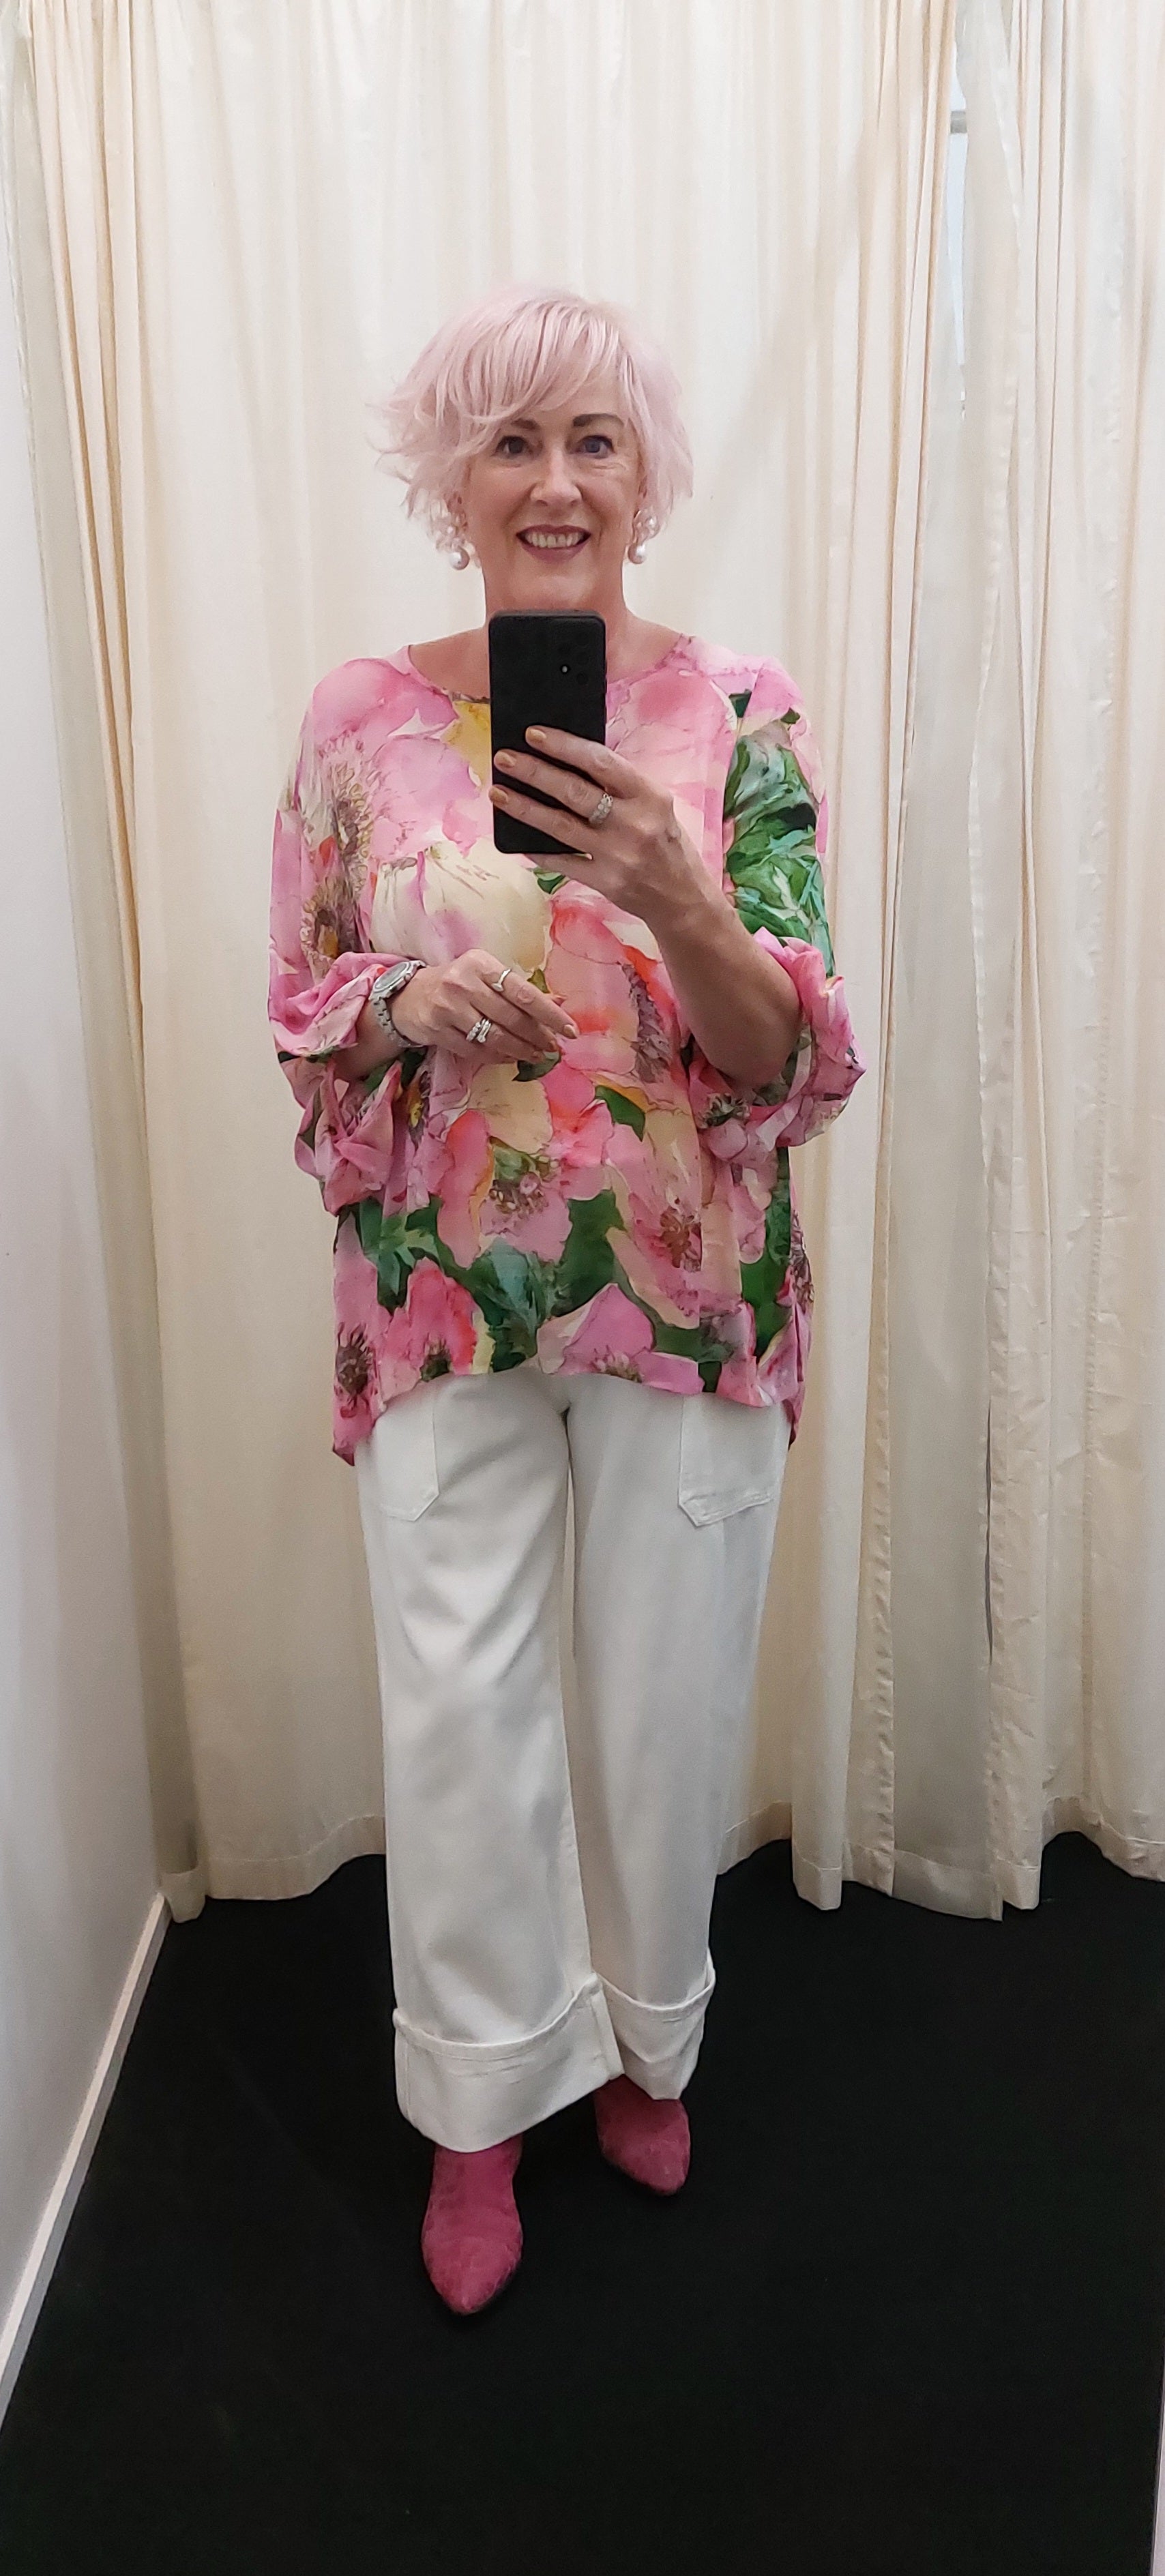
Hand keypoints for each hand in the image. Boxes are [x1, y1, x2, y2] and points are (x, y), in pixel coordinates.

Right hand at [389, 948, 577, 1064]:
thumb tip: (558, 1002)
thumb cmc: (458, 983)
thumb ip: (518, 989)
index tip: (569, 1030)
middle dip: (537, 1036)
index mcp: (481, 964)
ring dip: (521, 1051)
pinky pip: (475, 1050)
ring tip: (536, 1056)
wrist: (409, 995)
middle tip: (553, 1047)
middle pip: (511, 1018)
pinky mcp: (437, 1030)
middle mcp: (464, 983)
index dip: (550, 1014)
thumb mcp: (485, 975)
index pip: (524, 993)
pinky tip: (510, 1058)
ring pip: (495, 1037)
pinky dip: (497, 1057)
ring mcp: (449, 1008)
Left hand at [490, 728, 706, 930]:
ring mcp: (617, 855)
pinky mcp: (605, 881)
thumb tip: (567, 761)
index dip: (564, 746)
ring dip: (525, 808)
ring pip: (561, 826)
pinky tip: (517, 838)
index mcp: (649, 795)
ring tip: (499, 792)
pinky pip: (562, 862)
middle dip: (534, 772)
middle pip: (574, 791)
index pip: (600, 762)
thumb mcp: (654, 805)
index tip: (534, 734)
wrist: (682, 898)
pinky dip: (538, 849)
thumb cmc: (665, 842)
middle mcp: (634, 823)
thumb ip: (619, 785)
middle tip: (504, 758)